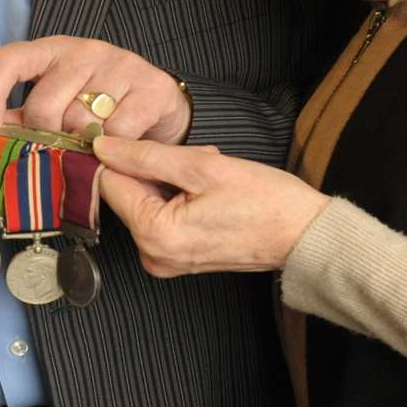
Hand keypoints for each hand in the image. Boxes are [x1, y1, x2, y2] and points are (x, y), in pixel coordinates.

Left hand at [0, 36, 189, 142]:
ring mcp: (119, 64)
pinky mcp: (150, 86)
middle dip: (47, 138)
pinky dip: (113, 151)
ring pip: (80, 122)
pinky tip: (119, 146)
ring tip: (94, 144)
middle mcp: (83, 51)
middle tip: (63, 145)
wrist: (159, 102)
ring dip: (83, 146)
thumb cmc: (98, 103)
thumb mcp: (58, 102)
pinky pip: (116, 134)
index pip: (7, 60)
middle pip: (43, 106)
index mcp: (50, 51)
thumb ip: (22, 116)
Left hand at [92, 135, 326, 276]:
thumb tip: (102, 148)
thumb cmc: (264, 200)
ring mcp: (165, 261)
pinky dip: (179, 198)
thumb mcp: (201, 167)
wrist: (304, 235)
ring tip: (208, 179)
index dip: (125, 156)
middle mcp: (152, 256)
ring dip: (171, 182)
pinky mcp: (178, 259)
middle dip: (156, 170)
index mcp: (154, 234)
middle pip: (128, 194)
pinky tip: (209, 193)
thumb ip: (145, 156)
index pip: (109, 184)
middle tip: (197, 164)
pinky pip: (162, 217)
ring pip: (147, 202)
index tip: (154, 145)